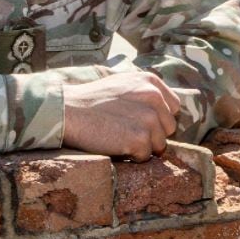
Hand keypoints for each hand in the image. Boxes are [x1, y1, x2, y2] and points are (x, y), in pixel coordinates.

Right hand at [62, 73, 180, 160]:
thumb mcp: (123, 84)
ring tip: (118, 137)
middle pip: (168, 128)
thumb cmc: (91, 100)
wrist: (67, 111)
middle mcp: (154, 98)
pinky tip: (115, 145)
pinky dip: (132, 156)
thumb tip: (163, 111)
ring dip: (142, 147)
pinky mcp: (139, 138)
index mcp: (151, 82)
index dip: (158, 119)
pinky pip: (145, 156)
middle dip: (152, 134)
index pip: (173, 108)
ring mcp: (148, 119)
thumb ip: (145, 93)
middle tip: (126, 131)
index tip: (139, 121)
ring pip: (159, 145)